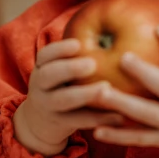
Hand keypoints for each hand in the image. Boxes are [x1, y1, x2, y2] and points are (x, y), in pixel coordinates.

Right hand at [13, 38, 123, 155]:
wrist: (39, 123)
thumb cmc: (61, 86)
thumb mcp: (60, 70)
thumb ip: (79, 56)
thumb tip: (119, 33)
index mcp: (42, 68)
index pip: (45, 55)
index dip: (60, 49)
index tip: (78, 44)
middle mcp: (40, 86)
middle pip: (48, 76)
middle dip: (69, 68)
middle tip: (92, 64)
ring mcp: (47, 106)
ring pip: (63, 99)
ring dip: (85, 94)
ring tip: (107, 88)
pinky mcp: (59, 124)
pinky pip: (78, 121)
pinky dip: (99, 118)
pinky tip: (119, 116)